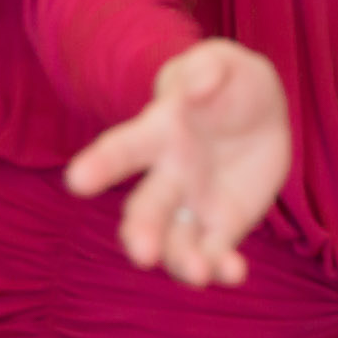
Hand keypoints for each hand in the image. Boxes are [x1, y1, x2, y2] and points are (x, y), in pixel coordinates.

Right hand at [65, 39, 290, 288]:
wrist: (260, 109)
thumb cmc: (227, 81)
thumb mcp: (222, 63)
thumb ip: (206, 70)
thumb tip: (192, 88)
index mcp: (157, 133)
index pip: (122, 150)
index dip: (100, 164)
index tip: (77, 180)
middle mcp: (167, 177)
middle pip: (145, 211)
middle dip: (140, 233)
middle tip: (142, 253)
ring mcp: (193, 206)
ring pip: (176, 243)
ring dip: (182, 263)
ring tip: (199, 275)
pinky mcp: (223, 225)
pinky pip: (216, 252)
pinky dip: (222, 267)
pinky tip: (234, 273)